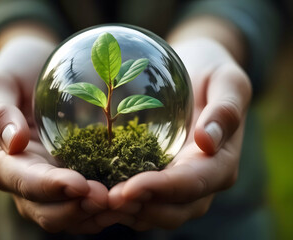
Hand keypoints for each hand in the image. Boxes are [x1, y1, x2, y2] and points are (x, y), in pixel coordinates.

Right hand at [0, 36, 109, 233]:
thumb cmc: (16, 75)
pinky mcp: (73, 178)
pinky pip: (88, 204)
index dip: (51, 188)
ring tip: (126, 203)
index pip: (24, 183)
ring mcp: (52, 184)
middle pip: (48, 211)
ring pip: (71, 215)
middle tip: (110, 198)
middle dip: (78, 209)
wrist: (35, 74)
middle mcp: (28, 181)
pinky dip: (106, 208)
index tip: (79, 184)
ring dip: (97, 215)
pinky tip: (130, 198)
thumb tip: (14, 142)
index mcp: (6, 162)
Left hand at [107, 38, 251, 230]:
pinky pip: (142, 201)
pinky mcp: (160, 176)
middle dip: (139, 208)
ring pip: (155, 212)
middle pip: (173, 210)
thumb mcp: (228, 81)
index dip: (161, 190)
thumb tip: (207, 141)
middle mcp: (201, 181)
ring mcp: (179, 182)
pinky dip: (121, 204)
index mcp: (221, 162)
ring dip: (126, 213)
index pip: (193, 184)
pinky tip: (96, 196)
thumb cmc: (213, 74)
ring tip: (95, 203)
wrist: (198, 75)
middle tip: (104, 200)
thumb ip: (225, 109)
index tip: (129, 189)